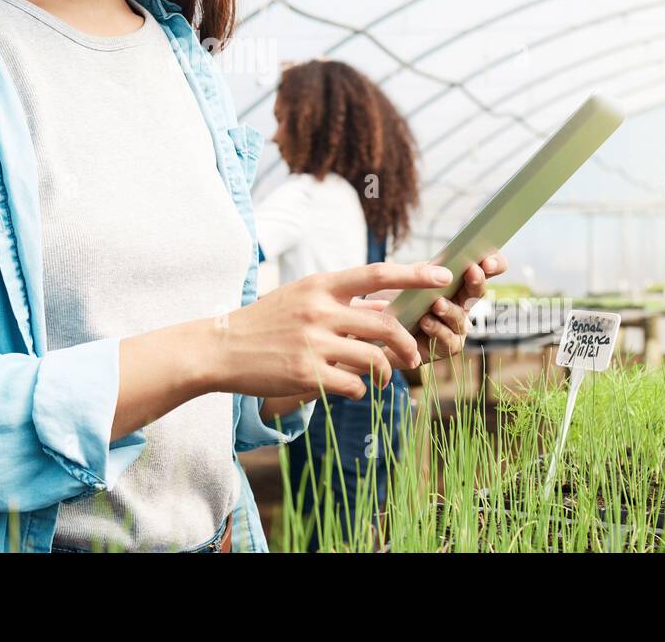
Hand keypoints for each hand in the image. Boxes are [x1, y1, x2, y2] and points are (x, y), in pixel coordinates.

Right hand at [211, 261, 456, 401]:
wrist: (221, 346)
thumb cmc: (266, 321)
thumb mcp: (301, 297)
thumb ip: (339, 299)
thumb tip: (384, 304)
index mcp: (320, 285)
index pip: (376, 273)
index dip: (413, 275)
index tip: (442, 276)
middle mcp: (319, 310)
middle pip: (385, 324)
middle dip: (408, 342)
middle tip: (414, 355)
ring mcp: (313, 343)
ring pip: (374, 358)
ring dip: (387, 372)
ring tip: (385, 378)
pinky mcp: (307, 374)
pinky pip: (354, 385)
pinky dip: (361, 389)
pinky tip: (351, 388)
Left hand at [359, 251, 506, 362]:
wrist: (377, 329)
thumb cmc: (396, 299)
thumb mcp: (410, 278)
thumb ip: (427, 270)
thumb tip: (443, 266)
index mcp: (459, 281)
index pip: (486, 269)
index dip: (494, 264)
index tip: (488, 260)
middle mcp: (463, 303)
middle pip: (478, 291)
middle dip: (477, 280)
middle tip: (472, 271)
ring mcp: (456, 327)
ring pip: (461, 318)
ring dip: (450, 309)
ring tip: (437, 303)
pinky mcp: (445, 347)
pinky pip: (447, 339)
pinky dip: (436, 329)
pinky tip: (424, 322)